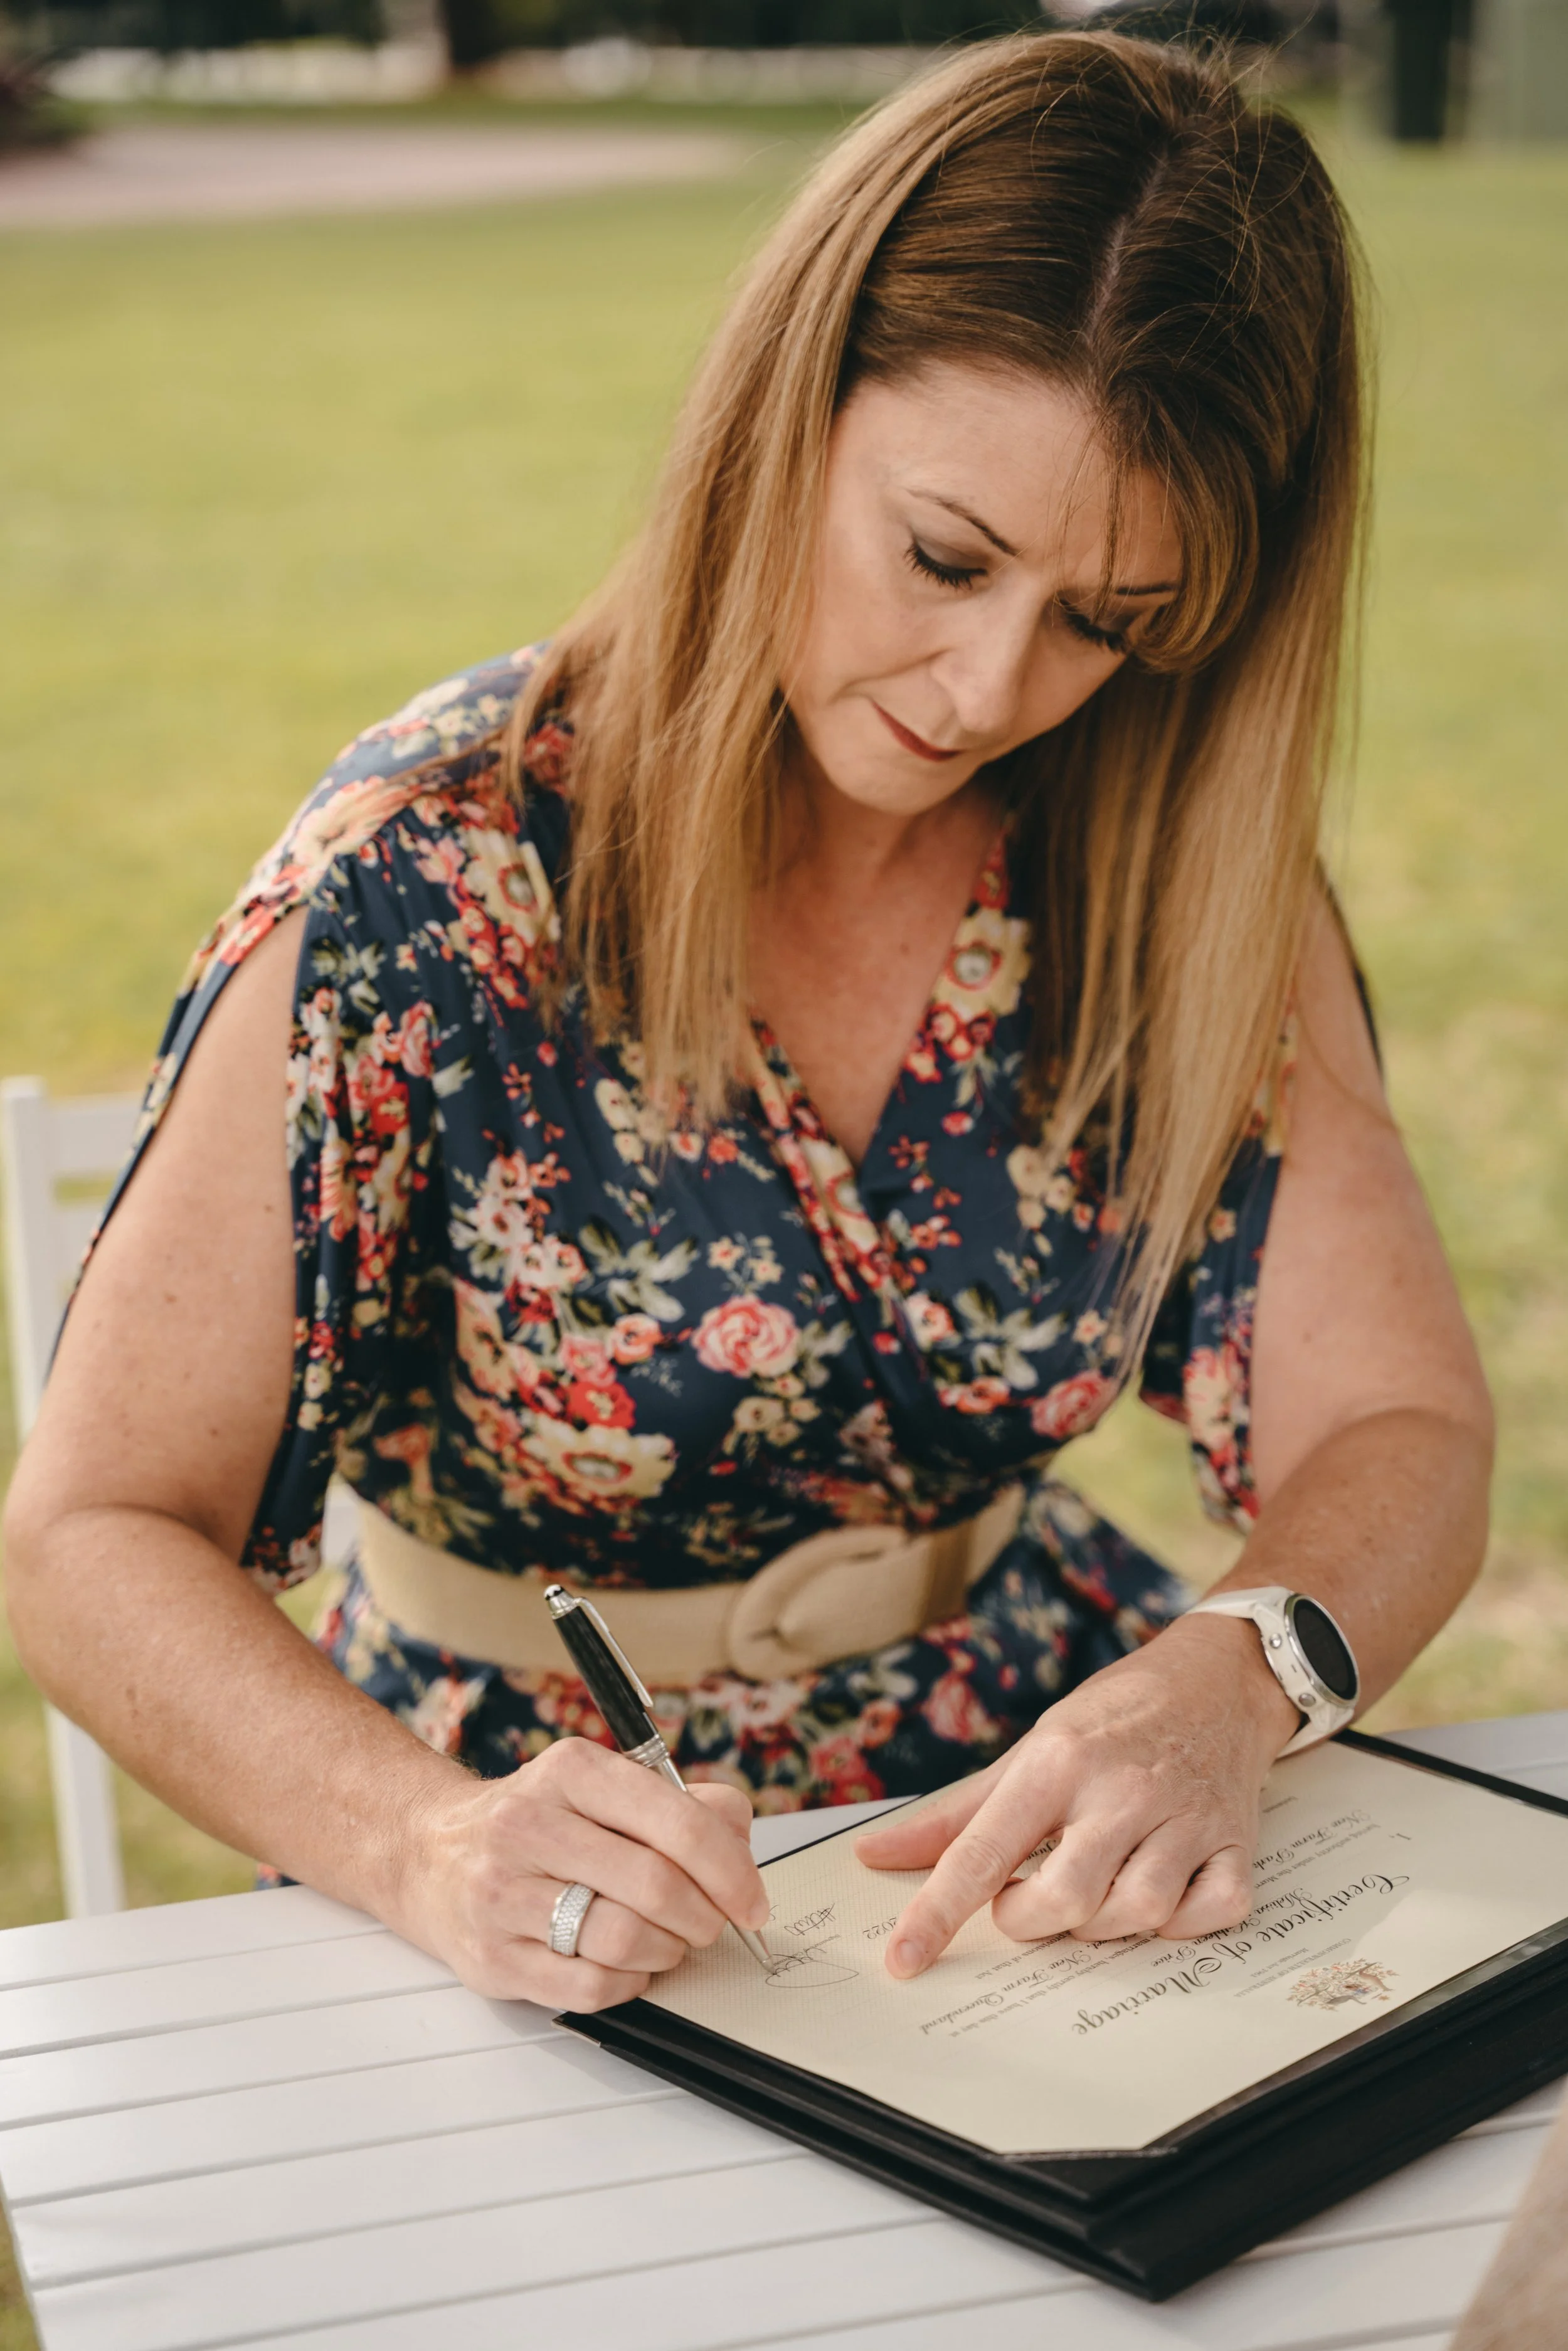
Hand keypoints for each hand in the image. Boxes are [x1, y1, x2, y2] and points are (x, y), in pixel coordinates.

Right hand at [392, 1739, 768, 2011]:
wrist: (428, 1851)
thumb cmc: (536, 1821)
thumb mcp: (603, 1786)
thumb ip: (683, 1804)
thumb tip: (739, 1838)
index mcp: (571, 1771)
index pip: (678, 1822)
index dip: (732, 1870)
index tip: (753, 1902)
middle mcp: (529, 1825)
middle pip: (657, 1886)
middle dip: (704, 1917)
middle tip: (710, 1925)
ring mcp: (502, 1894)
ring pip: (624, 1940)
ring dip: (666, 1952)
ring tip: (666, 1942)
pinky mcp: (491, 1957)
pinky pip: (588, 1988)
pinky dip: (627, 1984)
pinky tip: (625, 1966)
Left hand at [855, 1614, 1298, 1977]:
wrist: (1217, 1678)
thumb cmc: (1114, 1715)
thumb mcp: (1031, 1748)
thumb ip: (956, 1813)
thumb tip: (876, 1855)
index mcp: (1058, 1761)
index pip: (982, 1852)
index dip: (938, 1913)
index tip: (905, 1959)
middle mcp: (1122, 1789)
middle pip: (1064, 1899)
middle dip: (1031, 1919)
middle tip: (1029, 1895)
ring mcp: (1187, 1817)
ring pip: (1137, 1913)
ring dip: (1104, 1922)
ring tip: (1095, 1885)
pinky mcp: (1237, 1842)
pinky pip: (1210, 1914)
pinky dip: (1181, 1923)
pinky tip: (1161, 1891)